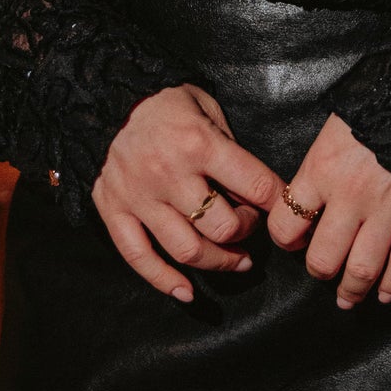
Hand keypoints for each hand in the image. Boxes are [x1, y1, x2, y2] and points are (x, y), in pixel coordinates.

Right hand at [92, 83, 283, 303]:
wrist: (106, 97)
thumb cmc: (165, 102)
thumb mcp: (206, 107)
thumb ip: (229, 147)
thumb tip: (253, 190)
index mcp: (198, 144)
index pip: (254, 185)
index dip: (279, 203)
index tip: (285, 208)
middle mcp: (170, 175)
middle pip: (223, 227)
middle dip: (247, 232)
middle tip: (250, 226)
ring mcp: (140, 197)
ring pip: (187, 250)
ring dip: (219, 263)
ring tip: (236, 261)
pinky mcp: (114, 211)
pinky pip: (139, 257)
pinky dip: (164, 281)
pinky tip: (187, 292)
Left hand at [269, 112, 390, 307]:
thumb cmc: (378, 105)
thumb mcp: (335, 126)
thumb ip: (318, 163)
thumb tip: (304, 195)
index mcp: (322, 169)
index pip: (286, 223)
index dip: (286, 239)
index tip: (294, 240)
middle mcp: (350, 195)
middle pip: (324, 258)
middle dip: (321, 272)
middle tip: (323, 272)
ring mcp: (388, 208)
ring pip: (363, 269)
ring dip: (354, 290)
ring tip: (349, 299)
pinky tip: (386, 294)